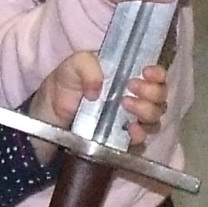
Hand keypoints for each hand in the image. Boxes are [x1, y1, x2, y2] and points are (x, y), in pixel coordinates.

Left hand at [31, 49, 167, 135]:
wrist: (46, 121)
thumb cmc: (61, 88)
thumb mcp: (70, 67)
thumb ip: (86, 66)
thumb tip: (101, 86)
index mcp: (125, 76)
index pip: (154, 73)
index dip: (158, 73)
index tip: (146, 73)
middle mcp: (133, 97)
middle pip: (160, 95)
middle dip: (152, 92)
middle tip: (131, 90)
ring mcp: (129, 120)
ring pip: (155, 117)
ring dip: (147, 111)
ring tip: (125, 107)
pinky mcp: (122, 140)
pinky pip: (142, 139)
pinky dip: (140, 134)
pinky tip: (130, 131)